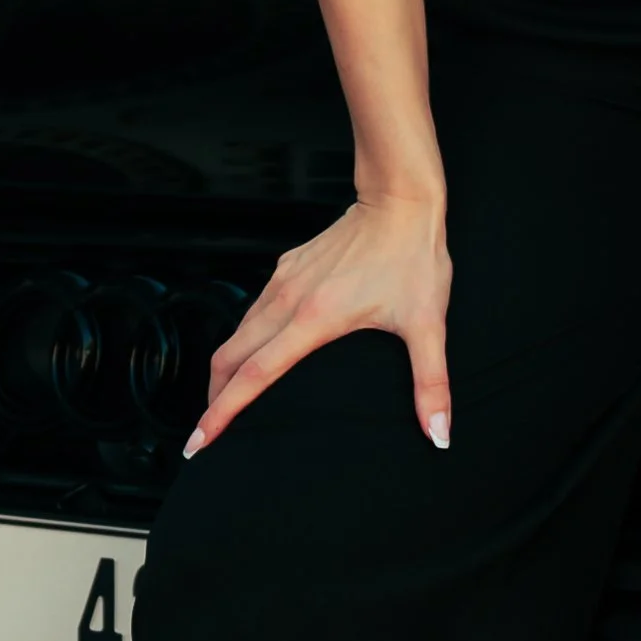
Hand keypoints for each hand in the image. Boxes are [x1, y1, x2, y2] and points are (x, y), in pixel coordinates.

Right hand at [185, 192, 452, 455]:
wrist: (400, 200)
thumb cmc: (413, 257)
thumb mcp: (428, 324)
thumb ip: (431, 384)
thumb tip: (439, 435)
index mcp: (313, 320)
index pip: (253, 376)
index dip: (223, 413)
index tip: (200, 441)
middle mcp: (288, 301)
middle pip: (229, 357)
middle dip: (213, 398)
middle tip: (206, 434)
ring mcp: (283, 281)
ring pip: (237, 332)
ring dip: (224, 368)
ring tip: (223, 400)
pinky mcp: (287, 267)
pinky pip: (253, 310)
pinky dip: (243, 339)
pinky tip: (254, 352)